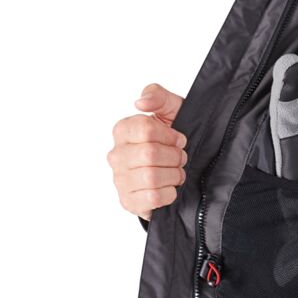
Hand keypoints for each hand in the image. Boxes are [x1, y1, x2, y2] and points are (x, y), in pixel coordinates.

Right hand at [109, 83, 187, 219]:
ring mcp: (120, 180)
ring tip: (176, 172)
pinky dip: (169, 193)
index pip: (145, 129)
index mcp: (123, 130)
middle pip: (150, 154)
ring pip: (152, 177)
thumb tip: (141, 102)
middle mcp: (117, 155)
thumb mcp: (172, 109)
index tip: (179, 139)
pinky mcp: (129, 201)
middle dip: (174, 156)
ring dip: (174, 175)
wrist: (179, 168)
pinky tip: (169, 187)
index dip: (170, 135)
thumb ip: (158, 96)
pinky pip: (153, 198)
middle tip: (180, 158)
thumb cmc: (174, 138)